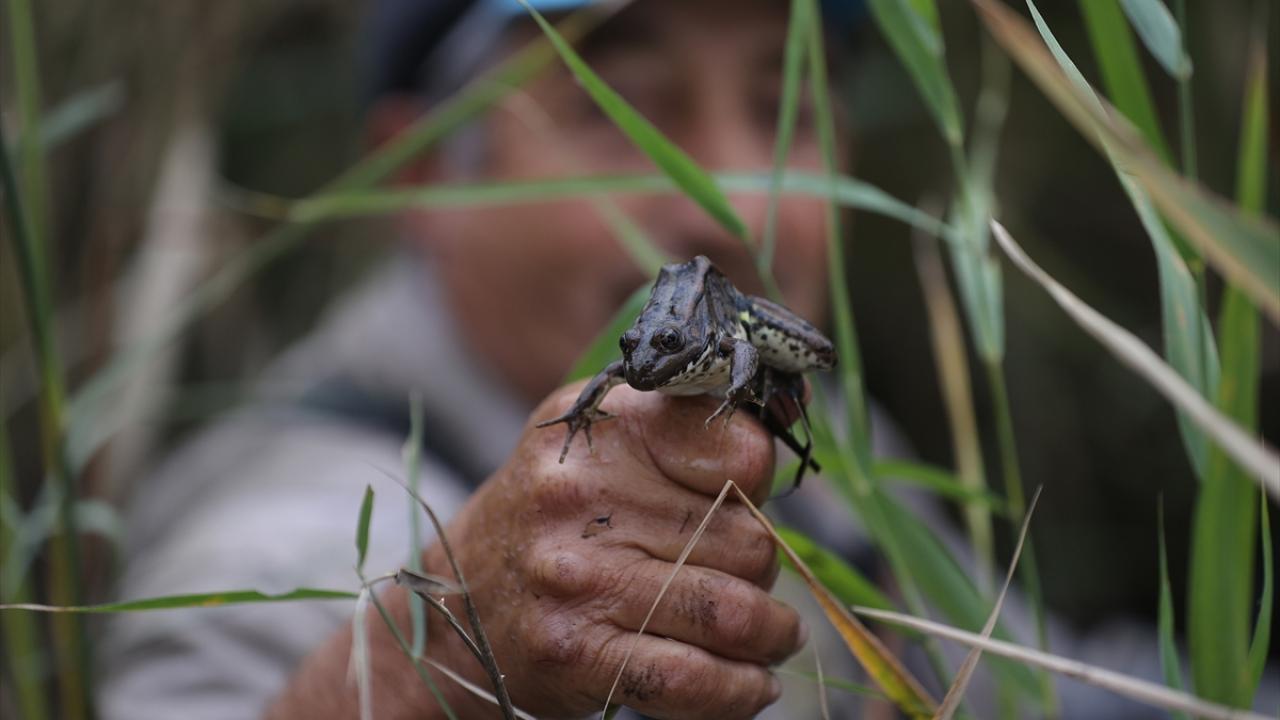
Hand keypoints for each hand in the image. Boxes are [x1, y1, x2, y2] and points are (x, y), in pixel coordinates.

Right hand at [427, 382, 806, 718]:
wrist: (454, 601)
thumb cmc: (556, 517)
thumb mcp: (605, 440)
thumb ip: (690, 425)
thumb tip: (788, 410)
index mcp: (605, 428)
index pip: (740, 451)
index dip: (761, 485)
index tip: (746, 502)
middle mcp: (582, 494)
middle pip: (747, 540)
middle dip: (761, 569)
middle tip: (743, 578)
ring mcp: (578, 577)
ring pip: (734, 612)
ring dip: (770, 634)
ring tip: (769, 636)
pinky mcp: (576, 652)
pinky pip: (692, 679)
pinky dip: (740, 691)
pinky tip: (750, 683)